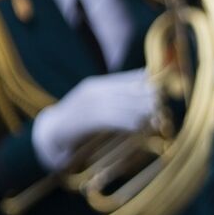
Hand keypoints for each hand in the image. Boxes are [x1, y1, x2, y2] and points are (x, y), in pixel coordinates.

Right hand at [32, 68, 157, 170]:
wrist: (47, 135)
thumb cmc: (78, 124)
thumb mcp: (99, 107)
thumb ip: (119, 101)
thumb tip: (146, 94)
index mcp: (98, 84)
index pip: (130, 79)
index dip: (150, 85)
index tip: (166, 92)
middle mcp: (93, 90)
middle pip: (128, 90)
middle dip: (149, 98)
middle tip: (164, 108)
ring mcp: (86, 103)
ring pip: (122, 104)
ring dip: (142, 111)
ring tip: (157, 118)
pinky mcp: (82, 120)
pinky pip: (110, 118)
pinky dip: (127, 122)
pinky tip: (140, 126)